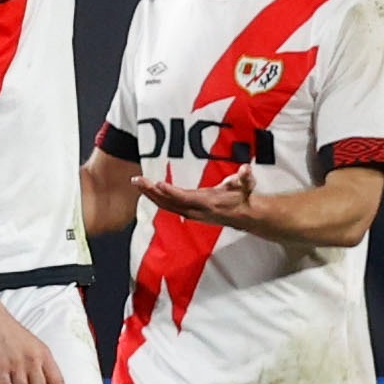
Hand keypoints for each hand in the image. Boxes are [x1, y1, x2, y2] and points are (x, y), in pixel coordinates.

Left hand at [137, 164, 257, 229]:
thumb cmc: (243, 196)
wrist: (244, 215)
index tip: (157, 184)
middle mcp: (195, 210)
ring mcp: (190, 213)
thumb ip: (245, 177)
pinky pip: (168, 206)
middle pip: (169, 202)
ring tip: (136, 182)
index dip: (171, 192)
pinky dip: (156, 197)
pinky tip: (146, 190)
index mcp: (207, 203)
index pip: (185, 198)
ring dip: (150, 194)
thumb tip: (246, 168)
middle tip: (136, 180)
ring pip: (165, 205)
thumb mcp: (247, 185)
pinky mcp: (187, 212)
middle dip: (151, 192)